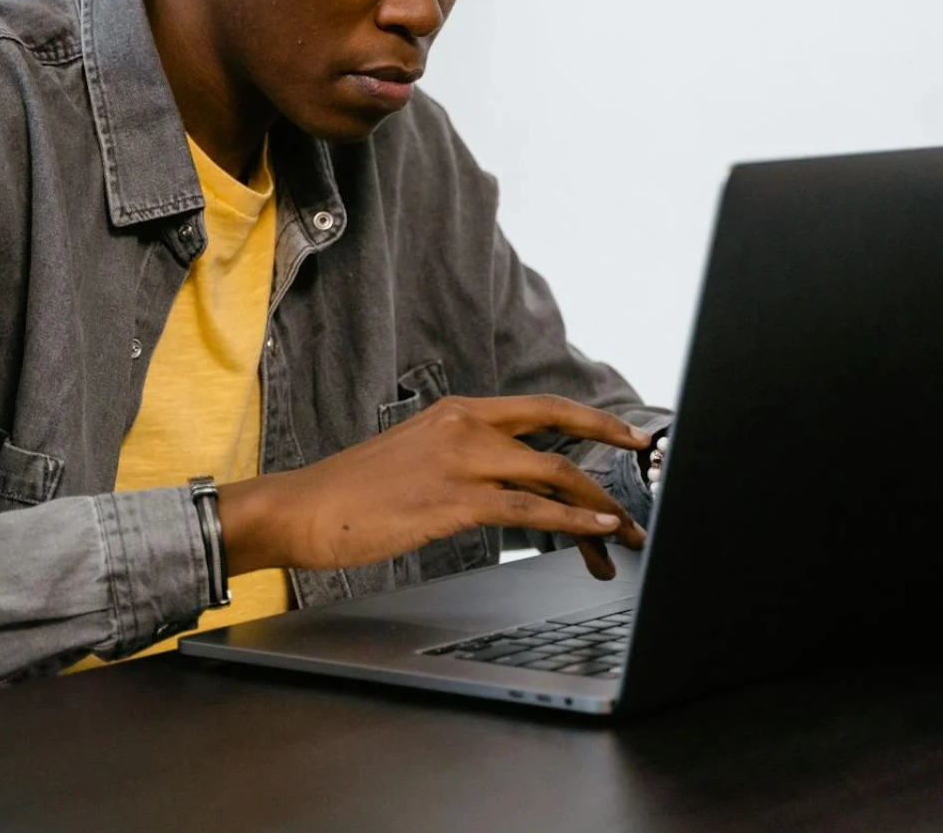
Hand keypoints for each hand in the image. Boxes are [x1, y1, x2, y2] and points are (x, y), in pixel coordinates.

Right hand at [219, 395, 651, 581]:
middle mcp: (465, 427)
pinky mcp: (452, 502)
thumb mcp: (416, 459)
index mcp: (458, 412)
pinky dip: (571, 523)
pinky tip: (595, 533)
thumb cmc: (352, 493)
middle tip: (641, 497)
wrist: (301, 508)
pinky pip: (528, 511)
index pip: (541, 408)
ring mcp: (460, 462)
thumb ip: (464, 463)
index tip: (630, 435)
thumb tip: (512, 489)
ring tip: (625, 535)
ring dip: (597, 509)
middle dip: (609, 467)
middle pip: (558, 439)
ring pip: (551, 476)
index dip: (592, 420)